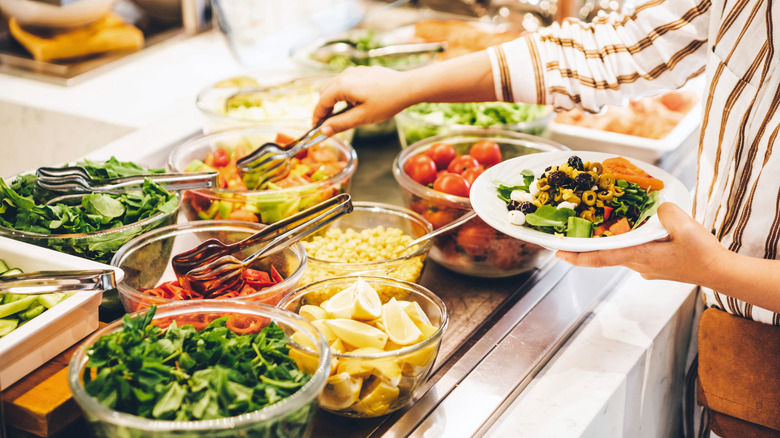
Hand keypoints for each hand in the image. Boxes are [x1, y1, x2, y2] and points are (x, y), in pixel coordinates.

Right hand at [314, 66, 415, 135]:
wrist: (408, 87)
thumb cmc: (387, 102)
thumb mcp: (362, 117)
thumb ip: (340, 124)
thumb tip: (324, 130)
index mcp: (342, 85)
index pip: (321, 102)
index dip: (317, 116)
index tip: (316, 128)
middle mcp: (346, 74)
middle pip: (325, 92)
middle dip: (324, 108)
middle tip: (327, 123)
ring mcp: (355, 71)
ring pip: (335, 86)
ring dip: (333, 100)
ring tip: (340, 115)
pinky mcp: (363, 71)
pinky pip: (346, 82)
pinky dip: (343, 93)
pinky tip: (353, 104)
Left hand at [555, 202, 728, 284]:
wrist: (721, 271)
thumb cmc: (702, 253)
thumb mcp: (684, 225)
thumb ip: (665, 211)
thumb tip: (656, 208)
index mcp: (640, 256)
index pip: (601, 257)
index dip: (577, 256)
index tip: (557, 254)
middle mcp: (638, 265)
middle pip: (606, 253)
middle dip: (587, 245)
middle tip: (569, 233)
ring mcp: (646, 267)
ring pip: (620, 252)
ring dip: (609, 242)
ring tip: (598, 225)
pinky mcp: (654, 265)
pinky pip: (634, 252)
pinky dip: (627, 242)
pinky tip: (633, 229)